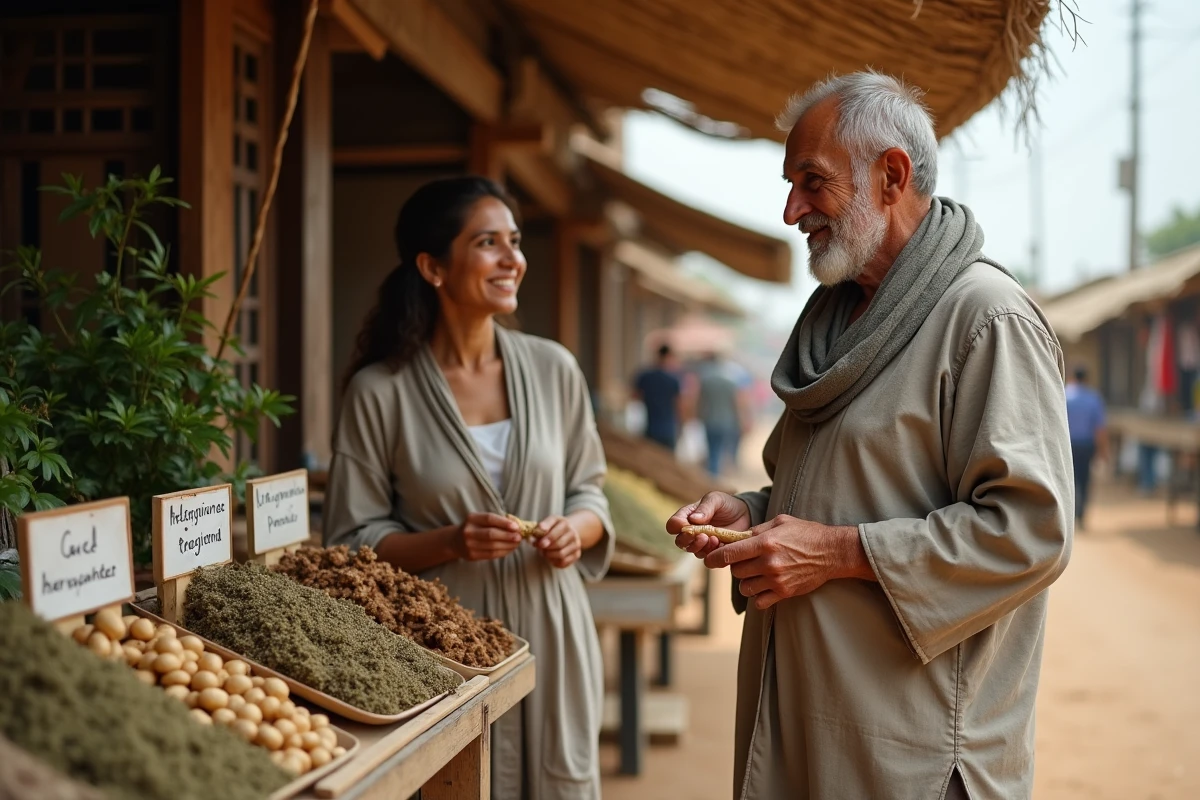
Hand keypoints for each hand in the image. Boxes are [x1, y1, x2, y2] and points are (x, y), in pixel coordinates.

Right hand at [455, 513, 522, 560]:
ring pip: (492, 546)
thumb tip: (517, 525)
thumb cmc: (475, 528)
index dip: (504, 523)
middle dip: (508, 536)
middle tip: (519, 536)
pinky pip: (491, 555)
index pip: (489, 519)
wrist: (455, 541)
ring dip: (508, 545)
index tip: (516, 526)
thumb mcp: (481, 520)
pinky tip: (510, 549)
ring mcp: (469, 545)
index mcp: (472, 518)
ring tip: (517, 543)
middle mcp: (468, 531)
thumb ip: (496, 520)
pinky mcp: (472, 556)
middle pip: (491, 534)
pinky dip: (503, 552)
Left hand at [533, 515, 581, 568]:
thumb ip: (538, 529)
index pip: (556, 531)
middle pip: (558, 544)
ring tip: (544, 552)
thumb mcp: (546, 523)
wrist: (568, 532)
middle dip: (546, 548)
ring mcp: (576, 544)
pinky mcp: (577, 554)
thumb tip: (531, 538)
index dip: (546, 538)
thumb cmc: (553, 528)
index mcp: (564, 523)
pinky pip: (564, 562)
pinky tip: (551, 557)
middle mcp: (572, 532)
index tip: (538, 543)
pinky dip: (555, 561)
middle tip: (539, 548)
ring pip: (561, 554)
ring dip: (549, 555)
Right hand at [666, 492, 751, 561]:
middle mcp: (691, 532)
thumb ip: (705, 507)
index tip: (685, 525)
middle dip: (688, 540)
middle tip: (701, 535)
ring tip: (714, 538)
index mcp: (687, 517)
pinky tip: (720, 543)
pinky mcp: (713, 552)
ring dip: (701, 547)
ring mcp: (701, 544)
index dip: (676, 526)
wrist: (745, 514)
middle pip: (680, 542)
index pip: (673, 525)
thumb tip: (693, 519)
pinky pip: (709, 558)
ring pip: (693, 551)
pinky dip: (713, 552)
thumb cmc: (726, 504)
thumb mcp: (716, 499)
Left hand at [703, 514, 872, 609]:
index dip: (715, 557)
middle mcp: (768, 562)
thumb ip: (757, 530)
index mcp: (765, 542)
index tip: (709, 560)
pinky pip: (759, 602)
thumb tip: (737, 537)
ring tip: (756, 574)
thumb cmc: (806, 533)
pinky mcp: (784, 592)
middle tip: (745, 562)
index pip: (729, 553)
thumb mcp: (780, 522)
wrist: (832, 552)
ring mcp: (776, 579)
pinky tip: (764, 587)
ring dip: (747, 581)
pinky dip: (758, 596)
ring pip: (745, 587)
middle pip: (736, 571)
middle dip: (736, 566)